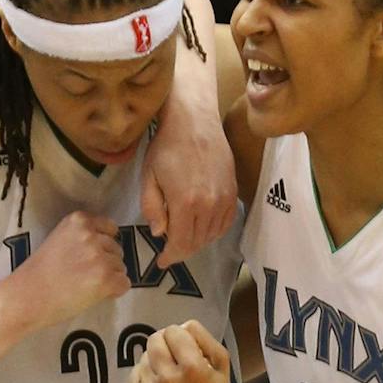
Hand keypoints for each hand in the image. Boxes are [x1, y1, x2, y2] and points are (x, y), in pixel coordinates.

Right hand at [0, 212, 129, 355]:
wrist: (25, 297)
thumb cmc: (38, 273)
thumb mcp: (59, 240)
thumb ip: (81, 238)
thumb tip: (107, 249)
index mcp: (78, 220)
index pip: (109, 228)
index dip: (103, 244)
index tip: (90, 257)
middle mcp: (91, 235)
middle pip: (117, 249)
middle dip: (106, 262)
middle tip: (84, 276)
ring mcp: (100, 256)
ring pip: (121, 267)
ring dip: (110, 277)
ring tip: (85, 286)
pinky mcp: (106, 278)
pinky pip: (124, 284)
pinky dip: (114, 292)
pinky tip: (94, 295)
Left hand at [128, 321, 237, 382]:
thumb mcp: (221, 364)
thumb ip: (204, 338)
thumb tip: (181, 325)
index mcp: (193, 368)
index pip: (173, 331)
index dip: (180, 336)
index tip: (186, 347)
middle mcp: (168, 379)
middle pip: (154, 340)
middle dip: (165, 343)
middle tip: (174, 356)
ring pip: (144, 357)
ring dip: (155, 361)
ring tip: (168, 376)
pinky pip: (134, 375)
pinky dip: (144, 376)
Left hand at [141, 90, 237, 268]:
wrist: (194, 121)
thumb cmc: (165, 146)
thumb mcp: (148, 177)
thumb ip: (152, 208)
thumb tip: (160, 233)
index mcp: (186, 204)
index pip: (181, 244)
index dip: (170, 257)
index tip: (161, 262)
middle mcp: (210, 205)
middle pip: (197, 242)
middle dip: (182, 251)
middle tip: (169, 252)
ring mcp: (225, 198)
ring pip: (212, 235)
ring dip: (197, 242)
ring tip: (183, 239)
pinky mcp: (233, 191)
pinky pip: (226, 222)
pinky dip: (213, 231)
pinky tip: (201, 227)